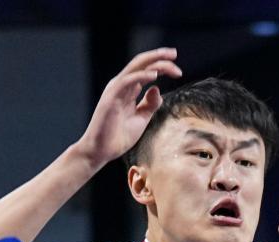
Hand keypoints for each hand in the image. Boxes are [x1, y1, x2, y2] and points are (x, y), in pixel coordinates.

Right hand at [75, 48, 182, 167]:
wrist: (101, 151)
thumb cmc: (118, 136)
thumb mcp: (141, 119)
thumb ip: (150, 104)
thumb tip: (158, 89)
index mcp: (128, 89)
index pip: (145, 70)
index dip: (161, 65)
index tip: (177, 69)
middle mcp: (121, 85)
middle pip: (141, 63)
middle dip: (159, 56)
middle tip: (175, 53)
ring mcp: (115, 90)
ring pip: (135, 68)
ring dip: (154, 64)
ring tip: (171, 64)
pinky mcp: (111, 97)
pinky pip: (127, 81)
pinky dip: (141, 76)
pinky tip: (155, 76)